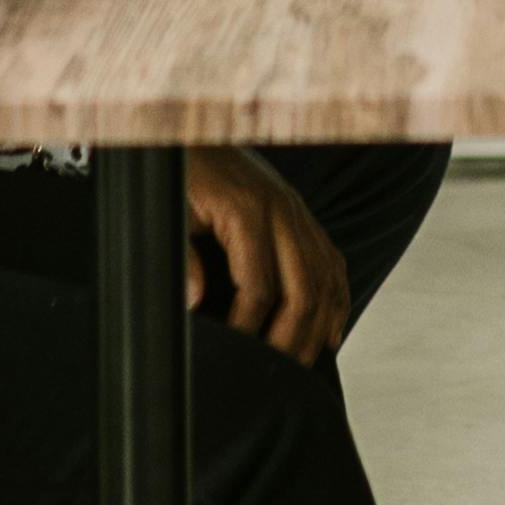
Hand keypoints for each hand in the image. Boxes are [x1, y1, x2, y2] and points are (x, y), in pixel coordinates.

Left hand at [182, 151, 349, 362]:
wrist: (192, 129)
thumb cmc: (178, 172)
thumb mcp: (169, 213)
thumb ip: (180, 260)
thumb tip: (197, 304)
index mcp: (248, 211)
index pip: (260, 288)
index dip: (248, 330)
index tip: (235, 358)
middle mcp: (284, 211)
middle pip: (305, 291)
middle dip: (292, 342)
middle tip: (272, 376)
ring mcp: (298, 212)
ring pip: (327, 281)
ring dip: (318, 329)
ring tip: (300, 365)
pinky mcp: (302, 216)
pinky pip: (332, 264)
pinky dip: (336, 302)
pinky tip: (328, 332)